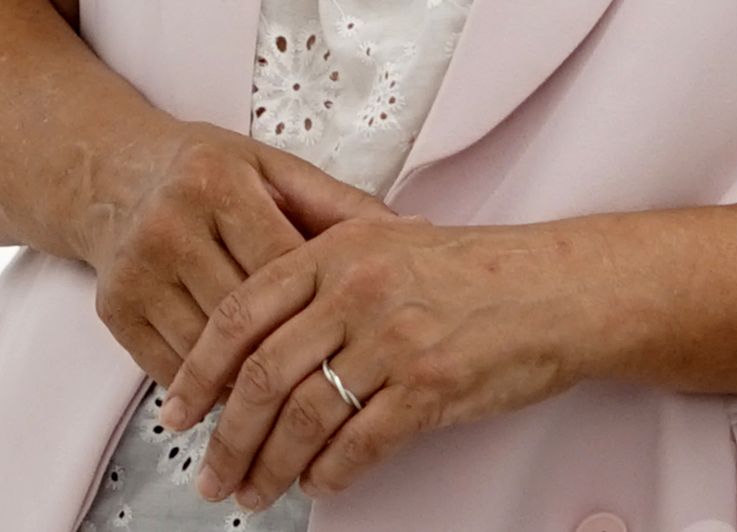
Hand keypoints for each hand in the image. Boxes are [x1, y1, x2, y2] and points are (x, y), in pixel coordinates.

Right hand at [81, 125, 390, 384]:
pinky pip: (170, 368)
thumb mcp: (275, 171)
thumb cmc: (212, 176)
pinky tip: (242, 406)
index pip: (283, 263)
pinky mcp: (113, 309)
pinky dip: (210, 392)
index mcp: (218, 182)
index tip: (362, 341)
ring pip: (208, 352)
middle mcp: (170, 224)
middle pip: (245, 315)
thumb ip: (341, 206)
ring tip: (297, 416)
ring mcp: (136, 270)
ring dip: (252, 390)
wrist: (115, 177)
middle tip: (341, 396)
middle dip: (293, 359)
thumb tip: (419, 230)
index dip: (324, 306)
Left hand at [166, 215, 589, 505]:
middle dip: (226, 436)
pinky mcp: (430, 385)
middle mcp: (358, 288)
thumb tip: (254, 336)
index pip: (241, 314)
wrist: (558, 289)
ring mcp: (394, 337)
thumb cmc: (476, 272)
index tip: (178, 410)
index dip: (198, 370)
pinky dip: (329, 473)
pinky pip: (359, 443)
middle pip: (262, 375)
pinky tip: (317, 484)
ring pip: (304, 416)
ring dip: (270, 466)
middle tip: (209, 472)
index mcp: (337, 248)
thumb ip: (322, 275)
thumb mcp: (387, 245)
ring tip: (254, 492)